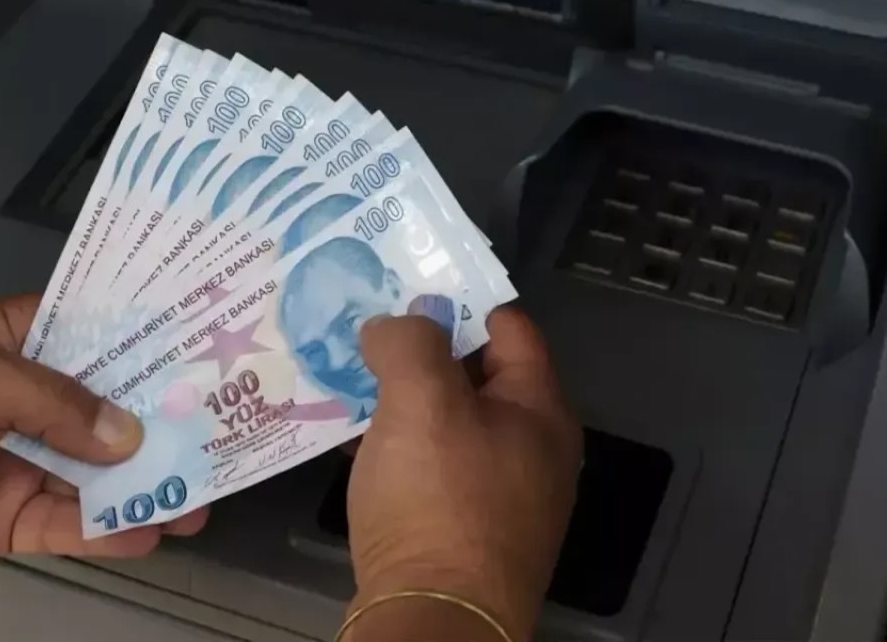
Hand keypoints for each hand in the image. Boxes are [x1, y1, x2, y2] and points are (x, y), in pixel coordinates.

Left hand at [0, 296, 208, 562]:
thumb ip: (52, 402)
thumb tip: (128, 435)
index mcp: (27, 346)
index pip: (104, 342)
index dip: (156, 351)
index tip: (215, 357)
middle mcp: (37, 405)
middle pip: (115, 417)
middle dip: (167, 428)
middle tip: (223, 440)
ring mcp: (27, 464)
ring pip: (101, 478)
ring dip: (149, 487)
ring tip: (202, 496)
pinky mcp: (9, 520)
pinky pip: (69, 527)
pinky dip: (110, 531)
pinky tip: (153, 531)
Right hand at [347, 307, 581, 639]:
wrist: (435, 619)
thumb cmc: (439, 502)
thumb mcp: (423, 402)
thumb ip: (410, 343)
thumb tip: (395, 323)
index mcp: (540, 409)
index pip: (507, 324)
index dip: (457, 297)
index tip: (403, 278)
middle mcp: (531, 449)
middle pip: (476, 373)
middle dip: (421, 347)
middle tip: (365, 324)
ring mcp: (500, 494)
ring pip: (447, 421)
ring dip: (400, 397)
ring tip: (346, 373)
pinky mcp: (463, 529)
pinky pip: (430, 466)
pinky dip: (395, 444)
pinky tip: (351, 437)